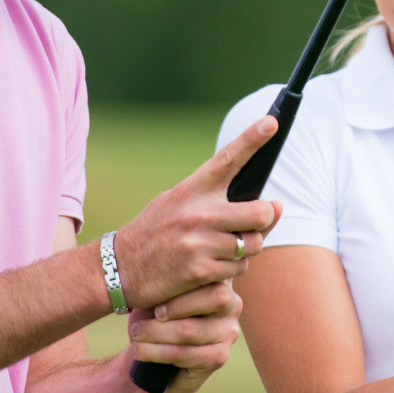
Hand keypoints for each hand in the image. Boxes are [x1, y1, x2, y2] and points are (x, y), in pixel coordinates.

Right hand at [110, 116, 284, 308]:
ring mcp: (199, 242)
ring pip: (252, 245)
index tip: (271, 122)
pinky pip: (238, 270)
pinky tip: (213, 267)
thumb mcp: (176, 202)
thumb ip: (218, 201)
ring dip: (247, 249)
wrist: (120, 268)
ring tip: (224, 248)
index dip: (252, 139)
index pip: (227, 159)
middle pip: (259, 212)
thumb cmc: (156, 232)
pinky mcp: (200, 270)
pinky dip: (232, 270)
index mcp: (191, 190)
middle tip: (257, 222)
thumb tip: (273, 207)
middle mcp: (197, 213)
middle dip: (265, 219)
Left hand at [121, 280, 243, 392]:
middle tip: (149, 315)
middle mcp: (232, 303)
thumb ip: (168, 279)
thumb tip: (162, 266)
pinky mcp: (219, 356)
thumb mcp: (158, 292)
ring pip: (191, 329)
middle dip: (175, 306)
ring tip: (136, 334)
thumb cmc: (154, 315)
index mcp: (219, 279)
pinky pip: (189, 354)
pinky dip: (159, 353)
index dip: (185, 283)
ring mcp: (229, 331)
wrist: (149, 352)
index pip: (212, 273)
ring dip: (156, 333)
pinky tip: (141, 351)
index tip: (157, 300)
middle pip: (215, 297)